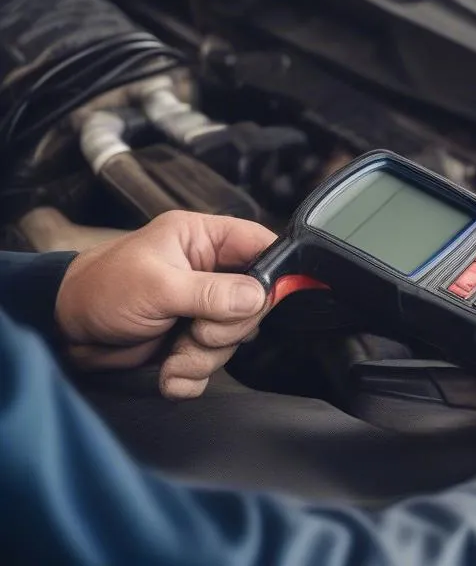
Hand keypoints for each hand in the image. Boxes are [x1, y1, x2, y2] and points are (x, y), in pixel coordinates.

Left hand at [55, 211, 275, 399]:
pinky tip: (168, 372)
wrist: (61, 330)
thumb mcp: (157, 286)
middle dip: (226, 328)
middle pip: (253, 302)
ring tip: (173, 356)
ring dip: (204, 357)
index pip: (260, 246)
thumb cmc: (101, 289)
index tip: (263, 301)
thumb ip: (211, 292)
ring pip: (233, 338)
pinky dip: (191, 376)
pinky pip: (212, 364)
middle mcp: (209, 271)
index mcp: (204, 240)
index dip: (272, 273)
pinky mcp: (189, 341)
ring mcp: (201, 308)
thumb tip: (259, 295)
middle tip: (195, 331)